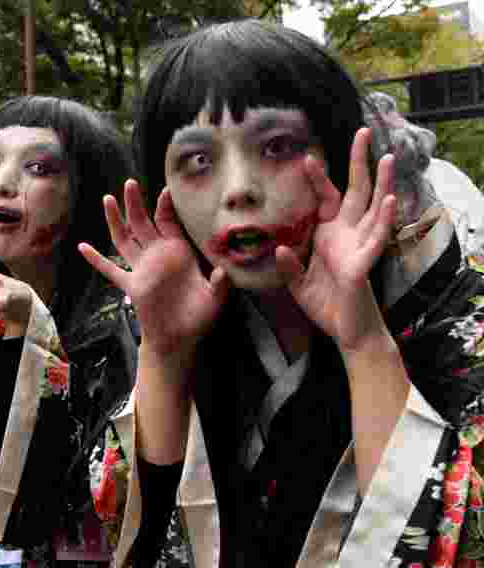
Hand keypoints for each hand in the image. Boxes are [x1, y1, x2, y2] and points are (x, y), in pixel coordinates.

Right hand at [79, 179, 231, 357]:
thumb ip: (219, 283)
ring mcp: (142, 269)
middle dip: (136, 204)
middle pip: (143, 223)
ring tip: (108, 200)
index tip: (166, 190)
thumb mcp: (215, 298)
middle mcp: (158, 256)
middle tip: (130, 183)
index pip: (169, 222)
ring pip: (124, 239)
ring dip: (116, 220)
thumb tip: (222, 270)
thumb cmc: (199, 316)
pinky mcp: (131, 285)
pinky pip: (110, 270)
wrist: (180, 338)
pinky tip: (83, 247)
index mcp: (179, 252)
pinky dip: (96, 259)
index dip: (166, 206)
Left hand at [277, 128, 397, 351]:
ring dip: (382, 183)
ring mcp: (359, 246)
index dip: (317, 178)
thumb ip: (290, 266)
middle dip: (359, 162)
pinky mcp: (364, 264)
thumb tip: (283, 248)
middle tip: (363, 131)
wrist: (345, 332)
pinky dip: (383, 220)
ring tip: (388, 157)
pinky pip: (376, 238)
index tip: (305, 155)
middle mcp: (347, 234)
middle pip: (355, 190)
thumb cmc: (325, 304)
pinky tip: (389, 200)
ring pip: (373, 208)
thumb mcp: (297, 284)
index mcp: (328, 234)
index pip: (323, 198)